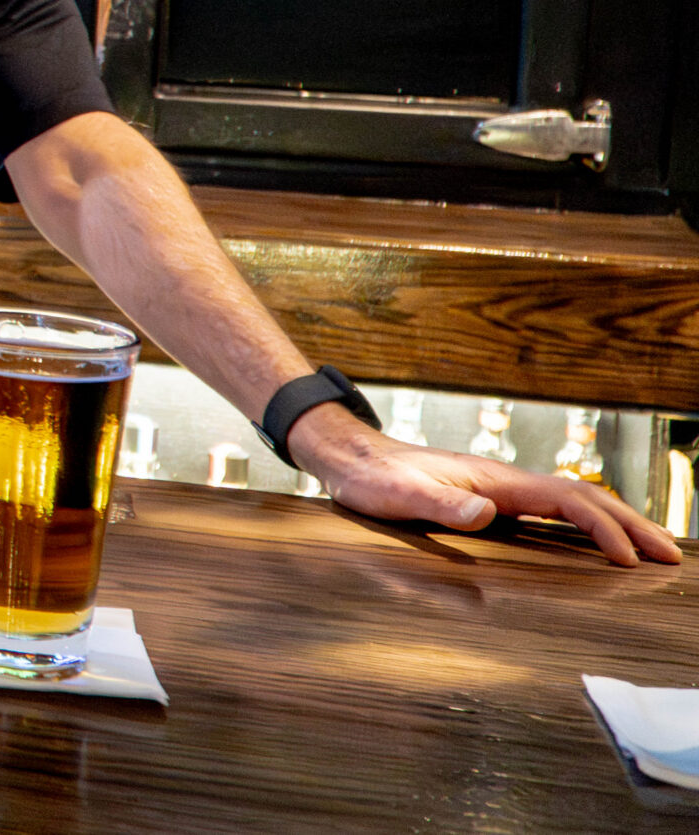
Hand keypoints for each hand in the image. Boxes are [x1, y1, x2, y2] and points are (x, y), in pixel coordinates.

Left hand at [294, 403, 682, 566]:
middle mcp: (504, 481)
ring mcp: (500, 489)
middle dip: (629, 525)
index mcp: (493, 480)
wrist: (350, 457)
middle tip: (670, 556)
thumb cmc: (370, 479)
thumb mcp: (398, 495)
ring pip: (572, 502)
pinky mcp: (491, 500)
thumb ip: (438, 503)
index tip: (627, 558)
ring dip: (615, 524)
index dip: (600, 527)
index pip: (564, 499)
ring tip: (652, 550)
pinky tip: (597, 541)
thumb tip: (486, 514)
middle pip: (582, 497)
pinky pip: (553, 511)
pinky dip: (586, 524)